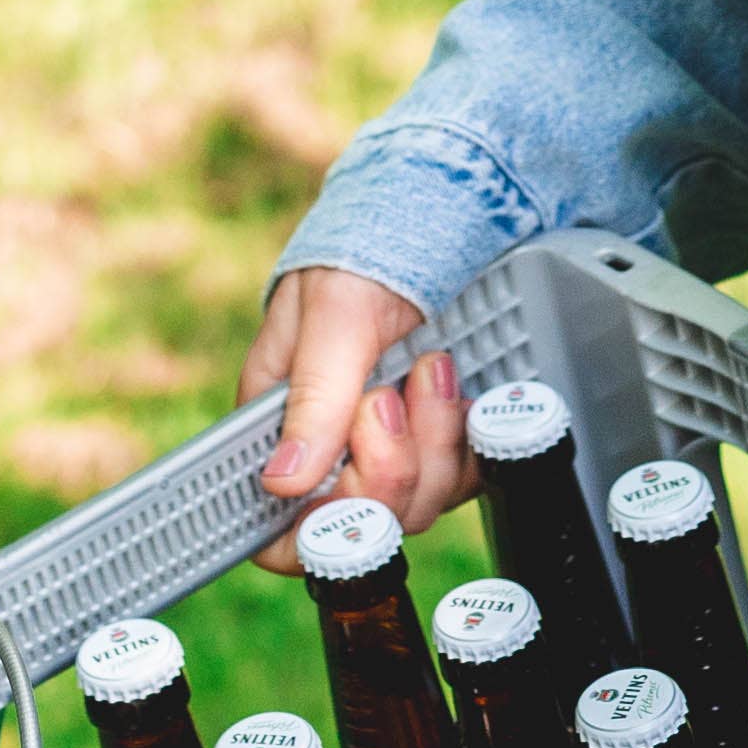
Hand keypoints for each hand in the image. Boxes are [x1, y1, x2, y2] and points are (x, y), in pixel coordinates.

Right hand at [243, 265, 468, 555]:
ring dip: (434, 441)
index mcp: (278, 428)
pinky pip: (463, 480)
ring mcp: (391, 450)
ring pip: (418, 506)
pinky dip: (470, 441)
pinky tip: (460, 393)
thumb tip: (282, 480)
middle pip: (362, 524)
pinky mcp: (439, 442)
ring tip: (430, 370)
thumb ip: (313, 396)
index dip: (318, 526)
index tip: (350, 477)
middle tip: (389, 395)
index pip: (277, 529)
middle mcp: (332, 451)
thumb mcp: (333, 315)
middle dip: (388, 465)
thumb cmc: (362, 257)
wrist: (433, 218)